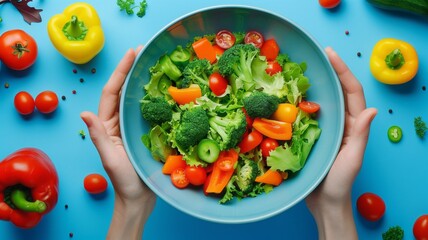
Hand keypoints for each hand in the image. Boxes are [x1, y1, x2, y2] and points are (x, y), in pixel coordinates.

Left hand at [81, 47, 155, 238]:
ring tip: (156, 64)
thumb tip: (84, 113)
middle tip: (145, 51)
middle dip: (132, 69)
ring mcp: (133, 127)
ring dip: (145, 80)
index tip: (132, 53)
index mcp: (108, 125)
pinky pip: (151, 112)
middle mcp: (119, 122)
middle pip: (124, 90)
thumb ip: (98, 136)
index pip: (112, 92)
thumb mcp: (110, 158)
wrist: (139, 198)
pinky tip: (168, 90)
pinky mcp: (147, 133)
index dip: (120, 71)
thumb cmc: (123, 181)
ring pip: (137, 98)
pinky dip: (157, 99)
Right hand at [305, 47, 376, 239]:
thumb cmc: (340, 183)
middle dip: (329, 72)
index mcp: (353, 126)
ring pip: (322, 102)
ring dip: (313, 85)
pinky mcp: (311, 137)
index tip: (330, 54)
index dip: (343, 71)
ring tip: (300, 71)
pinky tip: (286, 97)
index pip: (351, 92)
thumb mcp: (352, 159)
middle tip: (314, 56)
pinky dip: (298, 104)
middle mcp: (341, 124)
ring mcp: (326, 130)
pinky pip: (306, 116)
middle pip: (337, 92)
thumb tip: (371, 109)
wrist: (324, 203)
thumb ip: (360, 135)